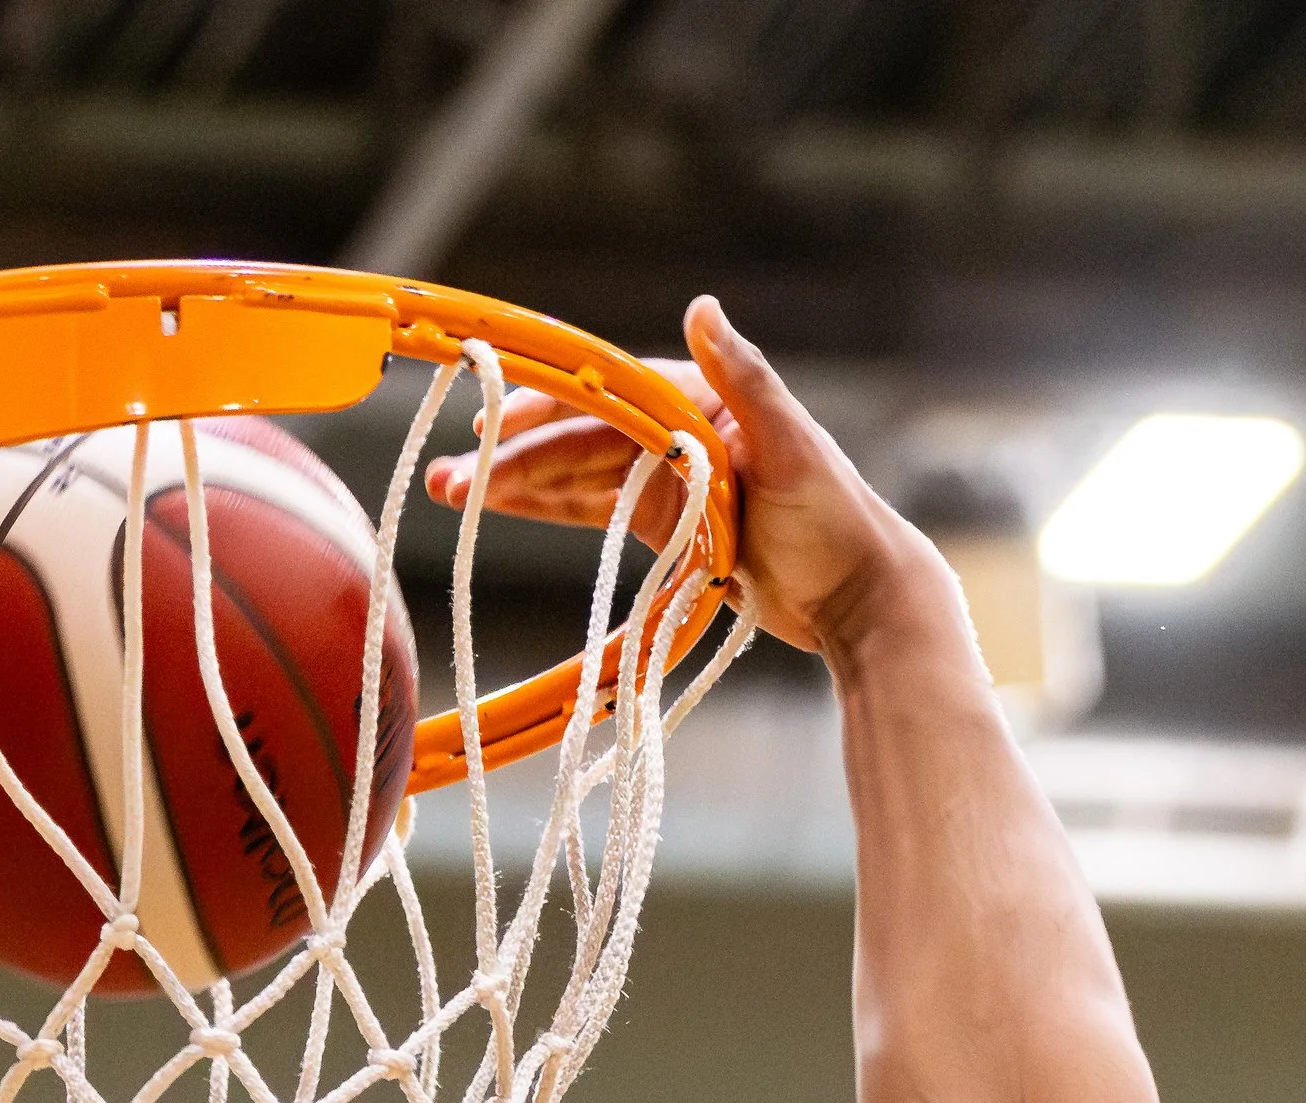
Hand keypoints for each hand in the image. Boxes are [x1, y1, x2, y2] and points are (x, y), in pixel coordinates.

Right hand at [425, 291, 923, 656]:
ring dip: (512, 485)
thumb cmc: (836, 518)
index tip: (489, 424)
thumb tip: (701, 305)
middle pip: (574, 437)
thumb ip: (745, 378)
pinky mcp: (665, 523)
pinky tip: (497, 510)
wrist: (861, 595)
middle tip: (445, 478)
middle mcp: (674, 429)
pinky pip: (591, 512)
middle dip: (508, 456)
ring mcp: (665, 477)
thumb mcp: (791, 446)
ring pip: (572, 475)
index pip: (602, 395)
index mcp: (698, 399)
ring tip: (447, 495)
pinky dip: (546, 509)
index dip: (542, 407)